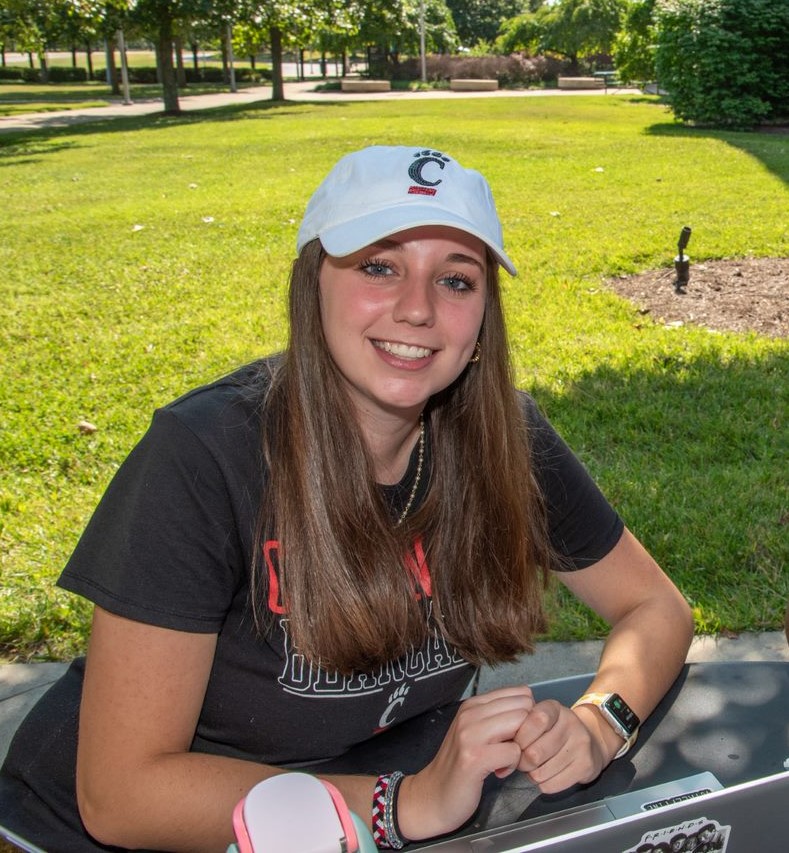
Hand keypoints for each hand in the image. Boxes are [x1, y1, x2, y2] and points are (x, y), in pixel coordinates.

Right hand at [397, 686, 533, 840]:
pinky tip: (499, 772)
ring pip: (521, 726)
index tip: (516, 734)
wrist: (433, 795)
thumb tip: (531, 708)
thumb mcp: (475, 731)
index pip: (520, 692)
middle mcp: (470, 713)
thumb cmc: (460, 764)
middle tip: (513, 749)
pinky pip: (514, 752)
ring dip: (521, 747)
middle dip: (529, 731)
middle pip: (523, 708)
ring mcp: (470, 735)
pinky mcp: (475, 758)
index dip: (529, 715)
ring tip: (506, 760)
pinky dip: (513, 765)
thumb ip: (497, 717)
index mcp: (472, 704)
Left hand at [514, 700, 608, 793]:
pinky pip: (553, 784)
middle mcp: (571, 723)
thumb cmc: (555, 730)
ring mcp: (581, 745)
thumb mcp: (540, 719)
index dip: (520, 737)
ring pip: (541, 772)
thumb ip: (522, 726)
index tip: (515, 744)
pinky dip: (543, 785)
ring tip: (533, 769)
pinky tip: (545, 776)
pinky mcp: (586, 766)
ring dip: (531, 775)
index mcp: (554, 708)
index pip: (534, 721)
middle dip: (521, 762)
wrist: (592, 740)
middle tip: (521, 762)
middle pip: (535, 753)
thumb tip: (500, 747)